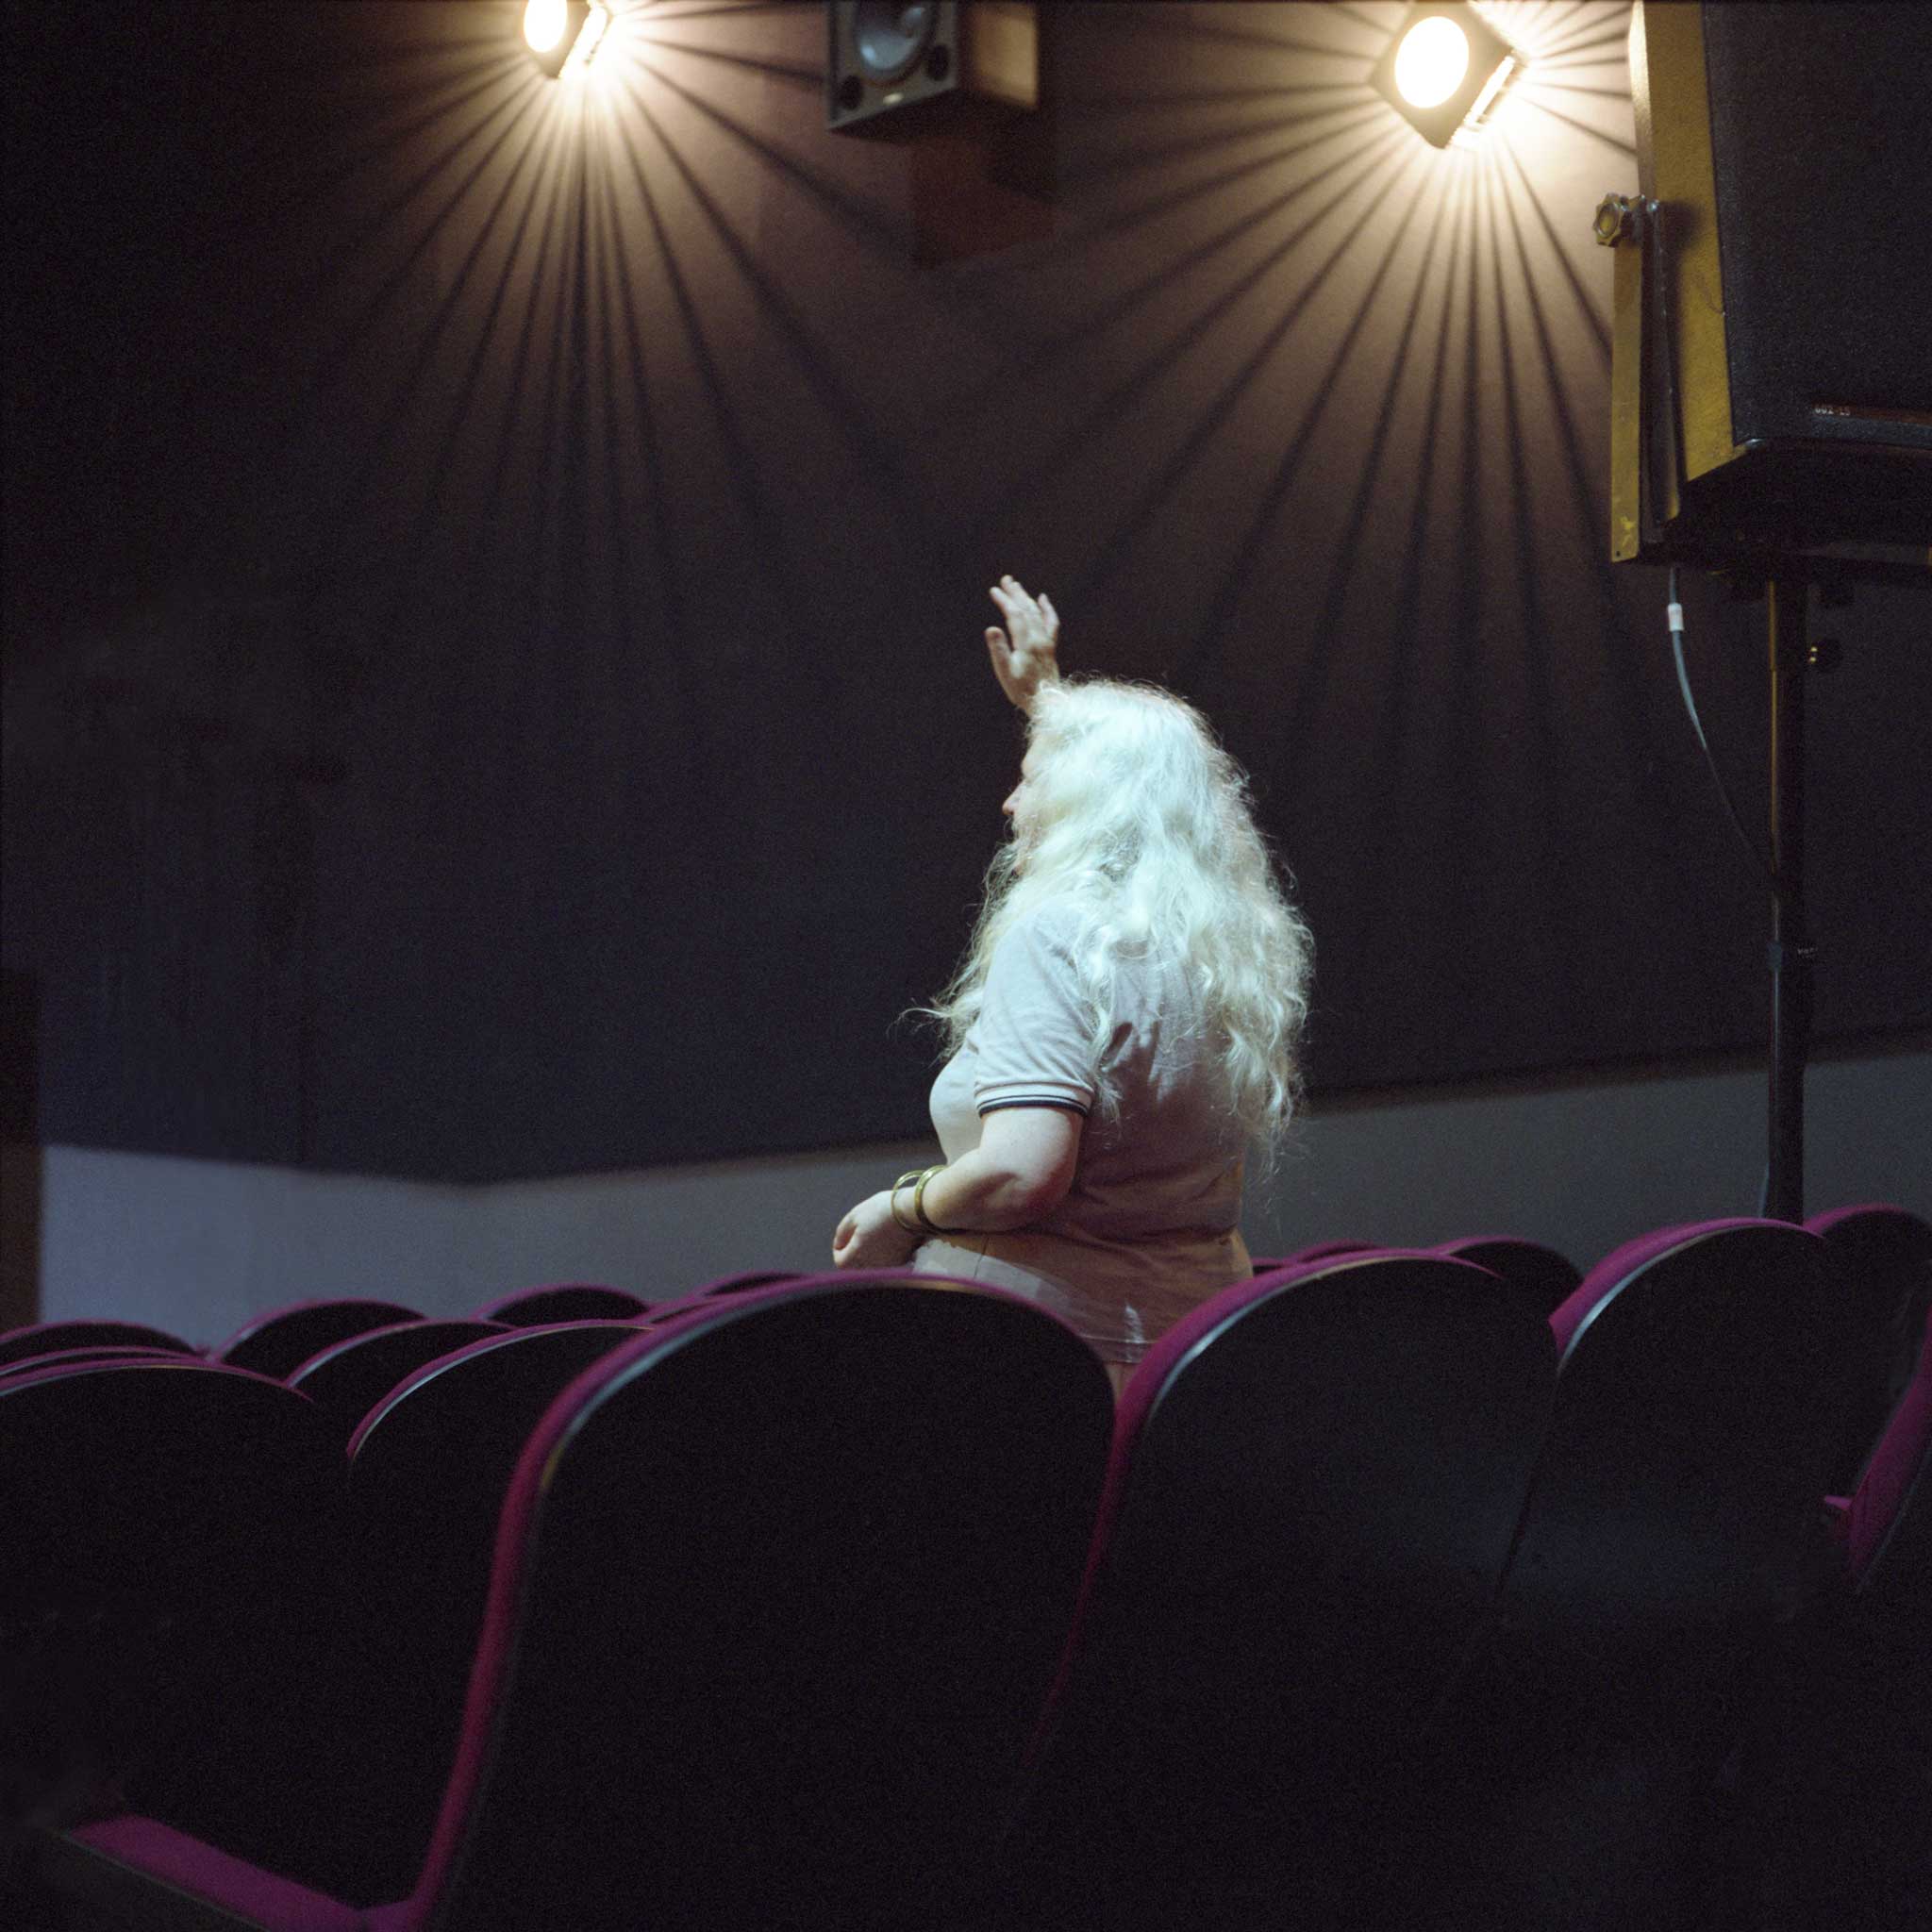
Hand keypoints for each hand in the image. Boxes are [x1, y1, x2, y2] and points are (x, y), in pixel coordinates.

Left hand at [832, 1190, 921, 1270]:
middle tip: (858, 1237)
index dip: (838, 1250)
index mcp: (857, 1254)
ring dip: (868, 1256)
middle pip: (855, 1267)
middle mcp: (871, 1265)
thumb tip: (839, 1244)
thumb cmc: (881, 1210)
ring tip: (874, 1237)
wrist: (913, 1211)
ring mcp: (887, 1265)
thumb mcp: (854, 1216)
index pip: (840, 1262)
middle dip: (853, 1255)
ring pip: (870, 1266)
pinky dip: (883, 1256)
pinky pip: (886, 1264)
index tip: (844, 1238)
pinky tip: (887, 1241)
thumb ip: (842, 1233)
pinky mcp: (901, 1261)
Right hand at [986, 575, 1060, 711]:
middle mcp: (1039, 639)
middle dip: (1016, 593)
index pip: (1014, 615)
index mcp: (1027, 643)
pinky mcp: (1050, 647)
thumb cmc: (1023, 690)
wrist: (1047, 702)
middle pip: (1027, 609)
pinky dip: (1047, 609)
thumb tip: (991, 629)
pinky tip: (1042, 599)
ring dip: (1026, 598)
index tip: (994, 590)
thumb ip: (999, 650)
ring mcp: (1046, 642)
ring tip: (1017, 586)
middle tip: (1005, 580)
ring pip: (1037, 613)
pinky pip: (1051, 622)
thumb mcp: (1005, 672)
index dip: (1004, 601)